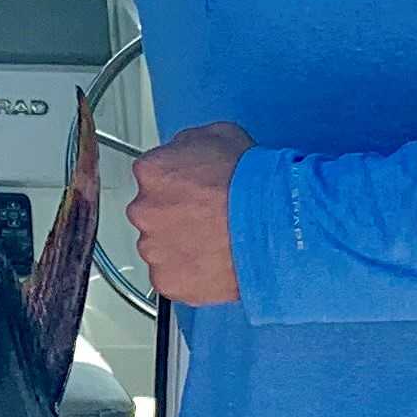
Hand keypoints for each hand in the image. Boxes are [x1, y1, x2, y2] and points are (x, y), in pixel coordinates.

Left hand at [129, 124, 250, 306]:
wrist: (272, 225)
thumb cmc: (252, 184)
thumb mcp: (219, 135)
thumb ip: (187, 146)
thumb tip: (184, 154)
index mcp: (152, 171)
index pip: (152, 176)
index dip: (177, 184)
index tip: (192, 191)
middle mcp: (144, 210)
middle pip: (152, 213)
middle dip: (175, 216)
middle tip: (207, 218)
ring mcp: (153, 248)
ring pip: (160, 247)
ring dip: (181, 245)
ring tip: (215, 242)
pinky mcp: (167, 280)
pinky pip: (172, 276)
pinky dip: (189, 272)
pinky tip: (213, 262)